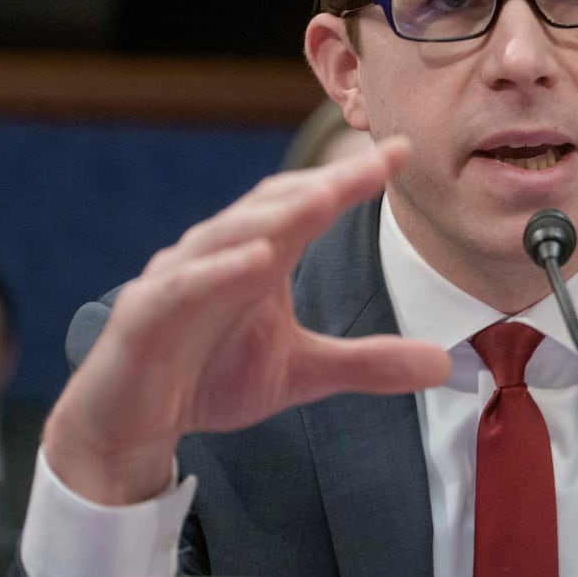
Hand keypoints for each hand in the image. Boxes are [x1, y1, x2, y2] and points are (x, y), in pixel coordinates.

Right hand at [42, 135, 450, 503]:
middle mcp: (222, 253)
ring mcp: (180, 278)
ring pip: (228, 233)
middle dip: (323, 183)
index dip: (354, 179)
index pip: (312, 205)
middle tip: (372, 166)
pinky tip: (255, 262)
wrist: (133, 423)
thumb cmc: (211, 378)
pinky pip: (184, 285)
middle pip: (273, 206)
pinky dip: (218, 270)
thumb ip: (368, 363)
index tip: (403, 153)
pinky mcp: (145, 313)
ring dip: (274, 216)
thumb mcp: (302, 373)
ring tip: (322, 199)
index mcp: (262, 256)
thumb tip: (444, 365)